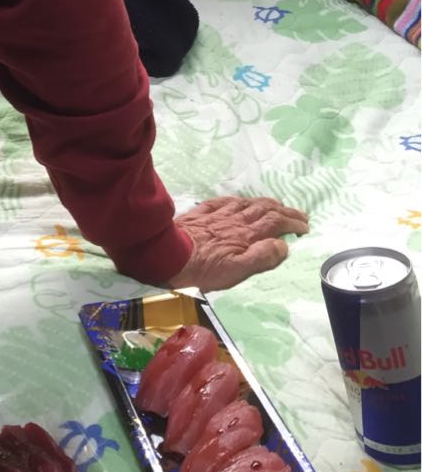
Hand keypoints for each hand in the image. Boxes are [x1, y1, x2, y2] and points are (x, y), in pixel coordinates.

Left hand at [168, 196, 308, 291]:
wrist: (166, 254)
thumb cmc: (202, 269)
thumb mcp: (236, 271)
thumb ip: (261, 257)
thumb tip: (283, 244)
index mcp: (245, 234)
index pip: (275, 223)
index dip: (292, 222)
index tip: (305, 226)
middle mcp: (234, 220)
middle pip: (264, 209)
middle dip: (284, 211)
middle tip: (298, 214)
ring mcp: (217, 214)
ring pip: (246, 203)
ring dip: (264, 203)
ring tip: (275, 205)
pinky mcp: (200, 213)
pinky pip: (224, 202)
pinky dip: (238, 201)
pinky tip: (239, 202)